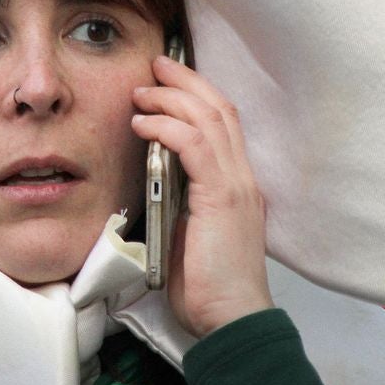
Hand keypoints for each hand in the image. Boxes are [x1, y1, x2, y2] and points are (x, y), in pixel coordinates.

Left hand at [131, 55, 271, 337]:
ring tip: (141, 91)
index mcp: (238, 184)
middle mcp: (243, 177)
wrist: (231, 320)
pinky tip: (143, 123)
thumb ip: (180, 203)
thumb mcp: (191, 234)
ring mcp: (236, 185)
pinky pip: (194, 146)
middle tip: (156, 64)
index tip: (167, 79)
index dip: (198, 94)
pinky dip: (167, 128)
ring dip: (171, 99)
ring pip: (209, 119)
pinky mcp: (221, 198)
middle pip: (220, 108)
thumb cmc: (208, 288)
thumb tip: (155, 183)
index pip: (224, 122)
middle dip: (186, 81)